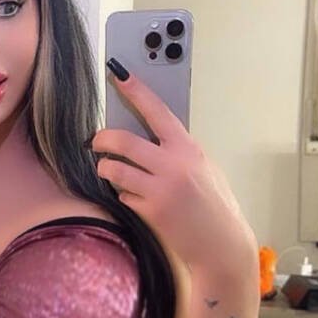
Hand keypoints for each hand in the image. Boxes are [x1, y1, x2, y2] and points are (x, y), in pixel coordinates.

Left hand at [93, 66, 256, 270]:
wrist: (220, 244)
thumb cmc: (213, 206)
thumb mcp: (203, 169)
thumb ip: (178, 152)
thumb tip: (150, 138)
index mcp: (188, 149)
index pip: (157, 112)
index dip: (136, 90)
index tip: (119, 73)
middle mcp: (174, 165)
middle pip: (123, 141)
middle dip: (102, 139)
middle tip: (96, 142)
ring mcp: (161, 188)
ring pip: (114, 169)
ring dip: (105, 169)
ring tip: (109, 171)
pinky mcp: (151, 211)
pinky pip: (122, 195)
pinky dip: (123, 194)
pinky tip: (134, 199)